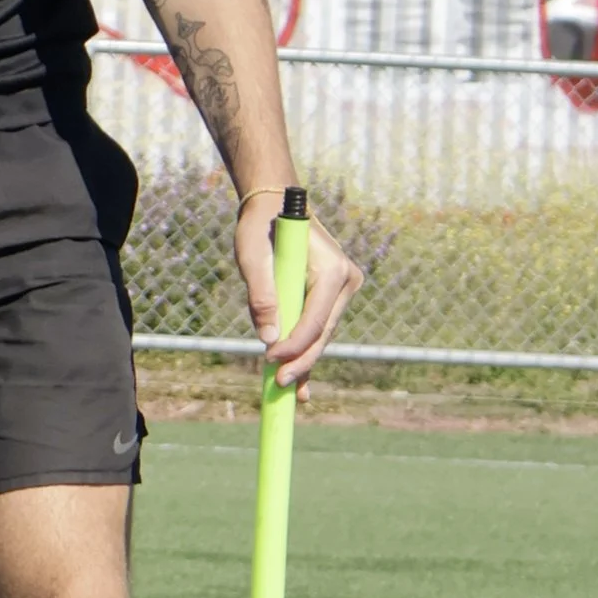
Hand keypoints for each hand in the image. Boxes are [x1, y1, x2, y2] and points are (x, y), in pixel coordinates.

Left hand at [236, 201, 360, 389]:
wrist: (274, 207)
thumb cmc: (260, 227)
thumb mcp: (252, 256)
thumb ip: (261, 295)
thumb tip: (269, 338)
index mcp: (332, 270)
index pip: (315, 320)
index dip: (294, 346)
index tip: (270, 361)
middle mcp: (345, 281)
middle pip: (322, 333)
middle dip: (300, 361)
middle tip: (279, 385)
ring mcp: (342, 289)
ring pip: (321, 334)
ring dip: (301, 360)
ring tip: (286, 390)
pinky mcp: (332, 296)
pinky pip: (318, 328)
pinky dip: (305, 351)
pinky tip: (300, 386)